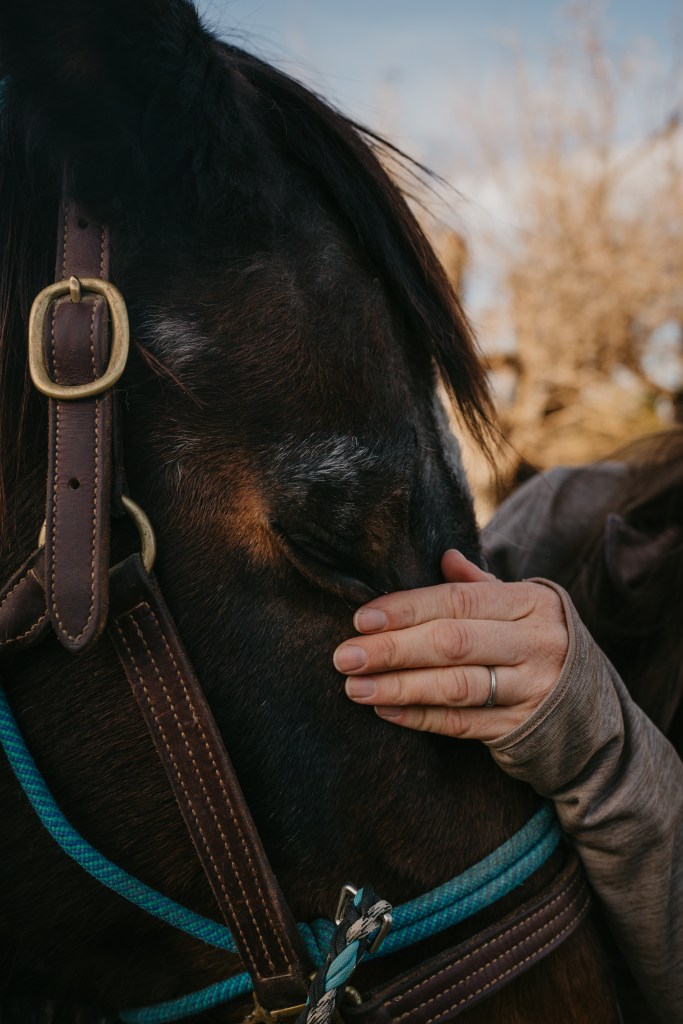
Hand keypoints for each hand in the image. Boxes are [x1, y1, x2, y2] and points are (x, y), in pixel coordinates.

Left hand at [333, 550, 568, 741]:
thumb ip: (480, 585)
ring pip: (455, 687)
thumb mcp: (521, 607)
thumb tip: (443, 556)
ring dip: (399, 687)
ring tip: (356, 687)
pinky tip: (386, 711)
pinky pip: (463, 724)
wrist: (593, 709)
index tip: (362, 619)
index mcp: (529, 602)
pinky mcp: (521, 728)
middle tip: (345, 657)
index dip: (407, 609)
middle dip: (393, 649)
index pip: (458, 600)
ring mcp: (531, 688)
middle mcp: (534, 643)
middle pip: (452, 643)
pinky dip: (420, 718)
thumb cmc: (539, 643)